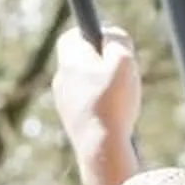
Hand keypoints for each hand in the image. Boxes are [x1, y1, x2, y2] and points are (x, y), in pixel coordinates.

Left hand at [50, 24, 142, 184]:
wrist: (101, 149)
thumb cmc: (112, 103)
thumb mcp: (123, 61)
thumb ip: (118, 40)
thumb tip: (111, 35)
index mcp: (69, 61)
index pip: (73, 36)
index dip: (92, 35)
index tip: (110, 43)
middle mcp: (61, 80)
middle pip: (82, 61)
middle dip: (103, 62)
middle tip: (123, 72)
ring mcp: (64, 103)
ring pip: (86, 84)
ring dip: (104, 86)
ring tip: (123, 98)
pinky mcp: (72, 122)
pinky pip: (88, 106)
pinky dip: (103, 106)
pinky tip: (117, 117)